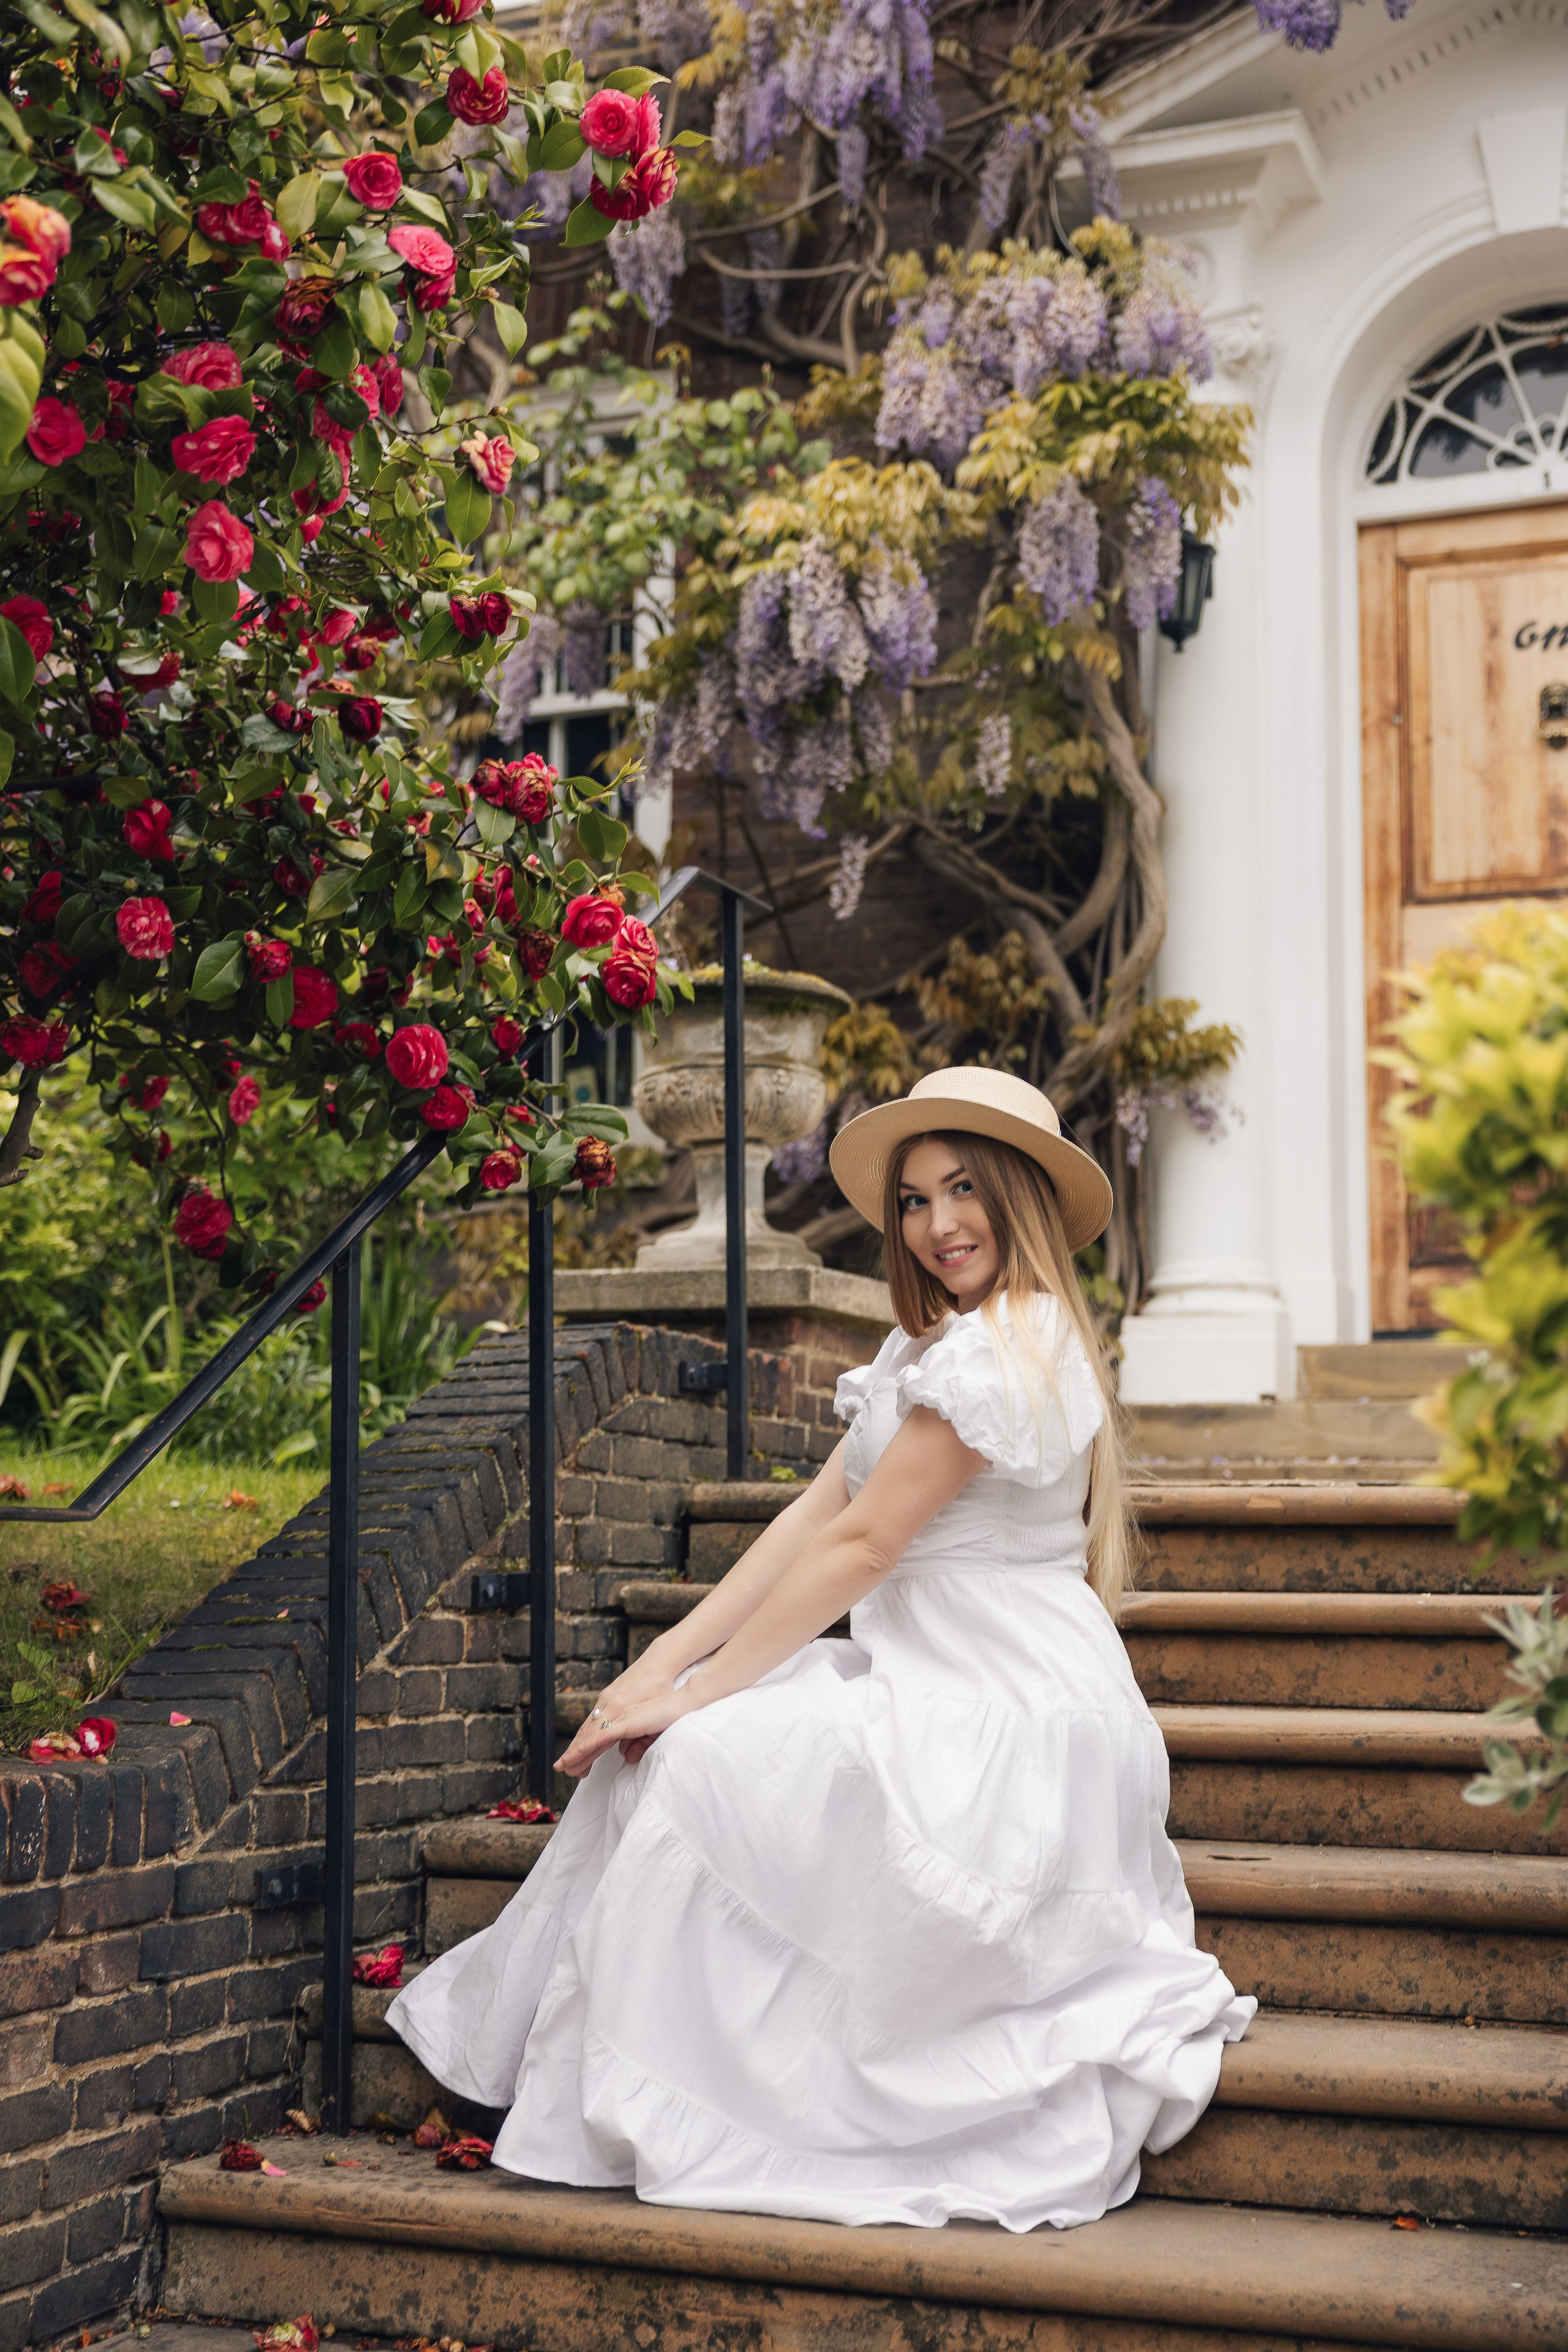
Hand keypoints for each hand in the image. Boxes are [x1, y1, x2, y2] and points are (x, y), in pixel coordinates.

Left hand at [555, 1682, 696, 1777]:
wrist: (682, 1701)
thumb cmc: (669, 1714)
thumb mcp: (650, 1733)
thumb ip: (636, 1743)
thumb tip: (624, 1755)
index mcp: (620, 1717)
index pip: (597, 1735)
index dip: (585, 1749)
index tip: (575, 1763)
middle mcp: (615, 1714)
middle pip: (590, 1736)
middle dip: (575, 1753)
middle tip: (561, 1767)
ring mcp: (619, 1716)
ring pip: (592, 1737)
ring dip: (577, 1753)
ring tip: (564, 1766)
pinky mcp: (626, 1721)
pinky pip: (602, 1736)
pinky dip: (588, 1746)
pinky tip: (577, 1754)